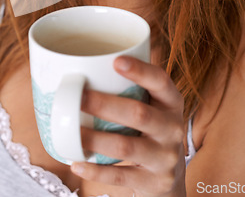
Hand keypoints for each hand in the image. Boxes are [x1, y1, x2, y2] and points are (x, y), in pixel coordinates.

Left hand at [70, 56, 186, 196]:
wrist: (168, 176)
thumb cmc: (149, 129)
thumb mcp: (151, 106)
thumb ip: (129, 89)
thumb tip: (78, 67)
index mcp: (171, 101)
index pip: (160, 81)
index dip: (140, 70)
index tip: (116, 61)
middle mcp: (172, 127)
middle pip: (139, 114)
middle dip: (105, 105)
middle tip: (78, 97)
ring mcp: (165, 157)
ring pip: (126, 146)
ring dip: (95, 139)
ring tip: (72, 132)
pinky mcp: (154, 182)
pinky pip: (121, 176)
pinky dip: (96, 171)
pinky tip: (76, 163)